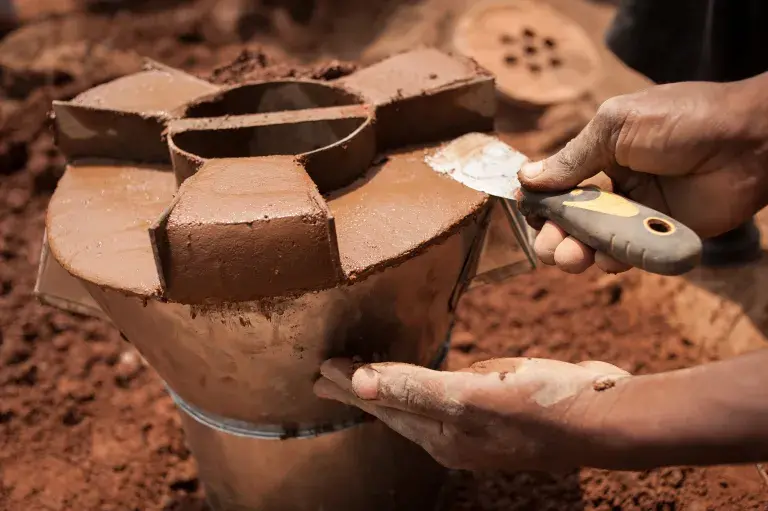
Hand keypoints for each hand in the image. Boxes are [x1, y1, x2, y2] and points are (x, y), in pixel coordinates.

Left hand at [314, 357, 629, 471]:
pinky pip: (448, 389)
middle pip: (394, 406)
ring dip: (388, 384)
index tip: (320, 368)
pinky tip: (423, 374)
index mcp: (442, 436)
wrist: (606, 417)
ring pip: (419, 399)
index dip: (350, 386)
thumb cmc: (543, 408)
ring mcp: (476, 421)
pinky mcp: (498, 404)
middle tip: (326, 373)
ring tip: (365, 373)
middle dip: (359, 390)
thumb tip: (359, 384)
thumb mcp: (473, 398)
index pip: (383, 405)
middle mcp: (453, 434)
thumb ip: (415, 389)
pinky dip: (424, 380)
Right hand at [519, 74, 767, 273]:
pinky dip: (613, 259)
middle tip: (547, 249)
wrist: (749, 141)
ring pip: (595, 242)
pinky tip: (605, 258)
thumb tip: (525, 178)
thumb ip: (572, 158)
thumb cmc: (682, 120)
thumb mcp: (615, 127)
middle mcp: (615, 187)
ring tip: (569, 259)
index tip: (529, 214)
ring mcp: (638, 214)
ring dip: (576, 253)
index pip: (558, 186)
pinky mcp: (661, 236)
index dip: (541, 203)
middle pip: (570, 221)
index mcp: (599, 155)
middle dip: (553, 237)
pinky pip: (628, 254)